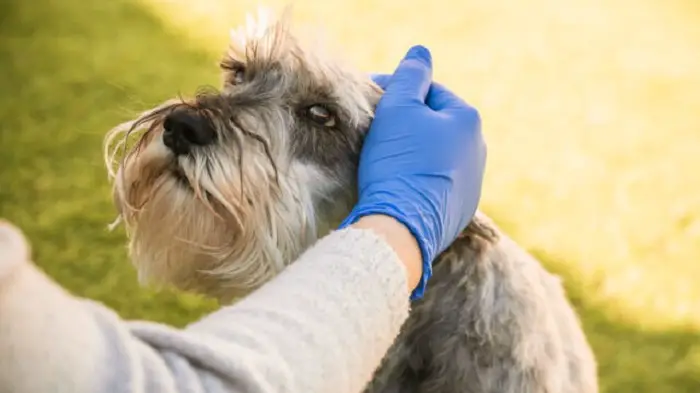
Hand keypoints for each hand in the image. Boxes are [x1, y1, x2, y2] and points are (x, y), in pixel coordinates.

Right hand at [339, 45, 486, 299]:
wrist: (402, 227)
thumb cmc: (399, 162)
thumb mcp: (398, 108)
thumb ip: (410, 76)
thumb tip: (421, 53)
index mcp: (467, 120)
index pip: (428, 91)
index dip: (396, 92)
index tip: (369, 100)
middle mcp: (477, 150)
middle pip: (433, 124)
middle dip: (404, 122)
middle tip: (372, 129)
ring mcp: (471, 184)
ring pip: (433, 155)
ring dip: (410, 151)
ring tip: (381, 159)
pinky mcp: (458, 211)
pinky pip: (433, 184)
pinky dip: (414, 179)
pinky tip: (394, 185)